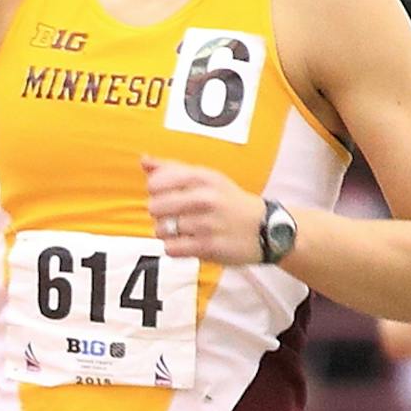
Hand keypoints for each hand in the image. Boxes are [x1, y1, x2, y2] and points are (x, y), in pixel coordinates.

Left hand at [142, 157, 263, 262]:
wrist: (266, 228)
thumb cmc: (231, 202)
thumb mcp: (208, 178)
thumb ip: (174, 169)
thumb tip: (144, 161)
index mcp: (202, 177)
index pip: (156, 182)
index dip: (156, 192)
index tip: (168, 195)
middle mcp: (204, 198)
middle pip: (154, 206)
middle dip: (159, 214)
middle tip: (174, 216)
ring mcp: (206, 224)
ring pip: (161, 229)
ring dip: (167, 233)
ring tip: (183, 231)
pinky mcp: (208, 247)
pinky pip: (172, 248)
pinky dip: (175, 248)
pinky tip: (187, 243)